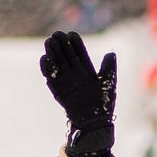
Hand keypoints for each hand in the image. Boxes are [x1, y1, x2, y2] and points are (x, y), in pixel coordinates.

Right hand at [40, 31, 118, 156]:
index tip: (71, 34)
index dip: (75, 44)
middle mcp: (74, 74)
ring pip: (57, 64)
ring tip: (50, 42)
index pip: (79, 53)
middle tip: (57, 34)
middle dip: (62, 45)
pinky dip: (48, 69)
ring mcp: (65, 82)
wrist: (95, 122)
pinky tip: (45, 58)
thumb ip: (109, 68)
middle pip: (66, 55)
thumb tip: (111, 53)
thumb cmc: (104, 103)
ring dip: (53, 53)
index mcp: (86, 70)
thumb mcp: (108, 83)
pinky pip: (52, 78)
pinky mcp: (58, 90)